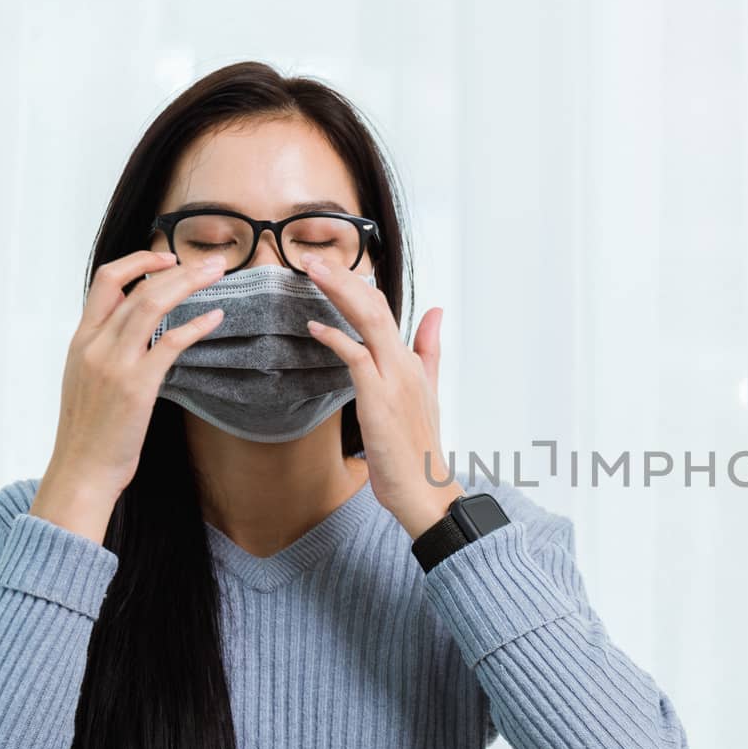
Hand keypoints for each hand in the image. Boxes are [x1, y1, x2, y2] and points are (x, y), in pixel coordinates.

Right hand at [31, 250, 228, 541]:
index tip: (167, 258)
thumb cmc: (90, 433)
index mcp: (80, 340)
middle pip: (136, 287)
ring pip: (151, 305)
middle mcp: (94, 345)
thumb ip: (106, 353)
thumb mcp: (87, 382)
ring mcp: (114, 363)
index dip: (138, 263)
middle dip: (175, 268)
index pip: (105, 282)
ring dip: (188, 284)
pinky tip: (216, 317)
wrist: (81, 470)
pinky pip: (170, 343)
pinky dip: (195, 325)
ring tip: (218, 275)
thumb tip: (134, 334)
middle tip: (212, 262)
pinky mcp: (136, 385)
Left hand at [301, 255, 463, 539]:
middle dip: (343, 278)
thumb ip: (429, 349)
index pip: (385, 309)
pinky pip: (356, 357)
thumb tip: (436, 312)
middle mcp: (404, 364)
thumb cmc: (418, 450)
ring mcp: (394, 379)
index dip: (358, 285)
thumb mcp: (427, 392)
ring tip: (311, 273)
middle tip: (312, 258)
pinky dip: (335, 338)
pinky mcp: (379, 399)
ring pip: (368, 322)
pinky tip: (315, 328)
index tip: (333, 267)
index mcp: (411, 362)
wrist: (425, 489)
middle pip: (375, 306)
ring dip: (338, 293)